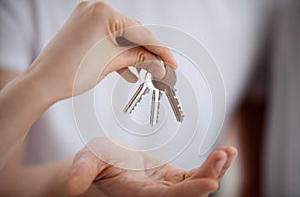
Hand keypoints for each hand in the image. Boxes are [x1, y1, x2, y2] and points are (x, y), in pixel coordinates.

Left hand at [26, 1, 176, 102]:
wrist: (43, 83)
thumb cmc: (70, 72)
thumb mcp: (112, 63)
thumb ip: (140, 59)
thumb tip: (159, 64)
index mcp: (103, 13)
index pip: (140, 32)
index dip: (159, 49)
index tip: (171, 61)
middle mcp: (95, 10)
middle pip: (131, 33)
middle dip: (147, 52)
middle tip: (160, 67)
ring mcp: (87, 18)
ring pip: (120, 37)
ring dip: (133, 55)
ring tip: (146, 70)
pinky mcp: (84, 29)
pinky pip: (108, 40)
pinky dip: (118, 54)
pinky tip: (129, 70)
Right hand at [64, 138, 236, 196]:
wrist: (107, 163)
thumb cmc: (97, 162)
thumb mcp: (87, 160)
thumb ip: (82, 170)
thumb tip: (71, 184)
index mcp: (137, 194)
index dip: (187, 193)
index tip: (208, 184)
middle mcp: (157, 196)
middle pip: (187, 194)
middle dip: (208, 177)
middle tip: (222, 157)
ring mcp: (169, 188)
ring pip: (196, 183)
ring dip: (214, 170)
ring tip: (228, 153)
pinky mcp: (175, 178)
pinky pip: (197, 174)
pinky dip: (213, 165)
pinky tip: (226, 154)